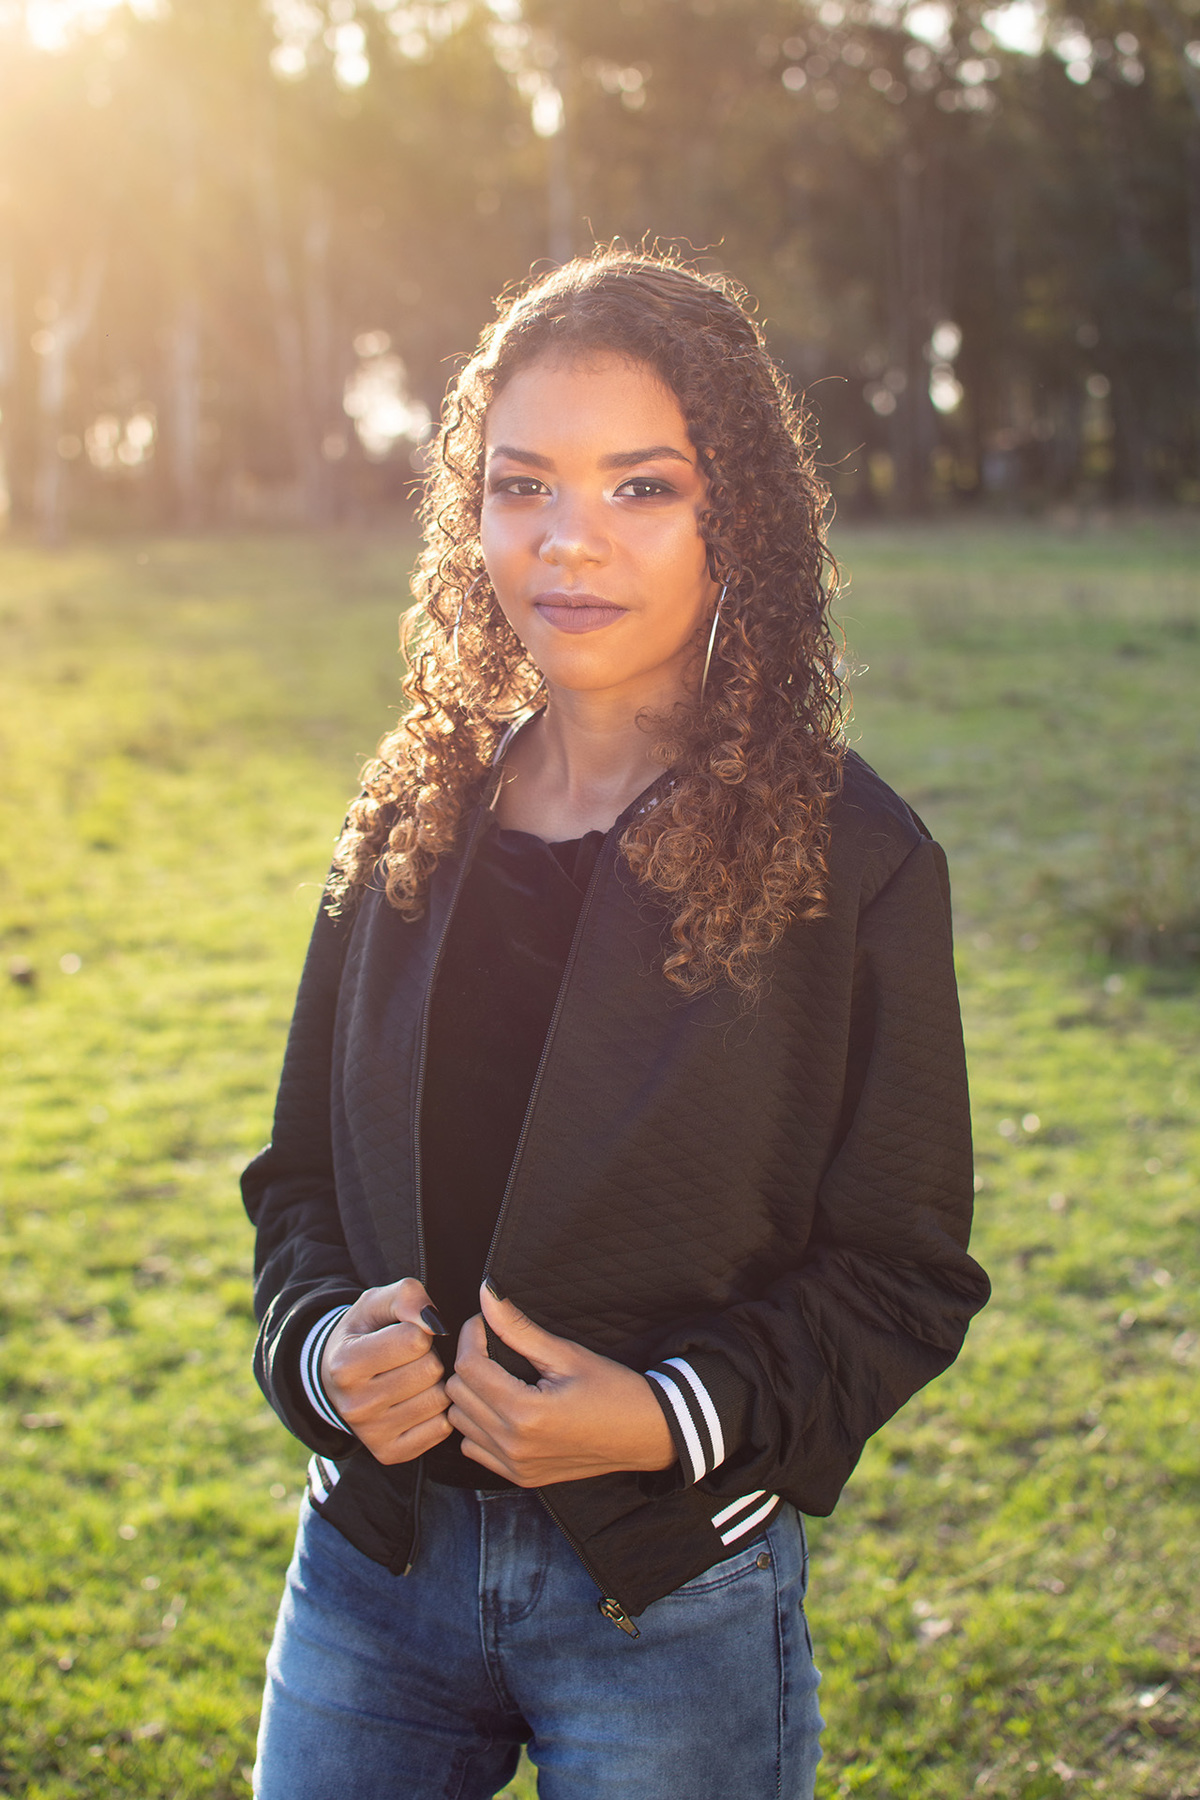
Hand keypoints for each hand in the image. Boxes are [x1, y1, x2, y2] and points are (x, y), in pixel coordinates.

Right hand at [320, 1277, 451, 1465]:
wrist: (338, 1380)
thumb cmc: (364, 1334)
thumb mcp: (377, 1303)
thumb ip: (407, 1296)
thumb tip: (435, 1323)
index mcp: (345, 1365)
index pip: (416, 1340)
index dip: (419, 1330)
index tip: (404, 1334)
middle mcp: (355, 1405)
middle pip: (430, 1370)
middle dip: (429, 1356)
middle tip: (409, 1358)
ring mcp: (372, 1434)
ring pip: (439, 1399)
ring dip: (436, 1383)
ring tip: (414, 1377)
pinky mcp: (390, 1454)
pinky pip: (442, 1427)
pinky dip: (438, 1411)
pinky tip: (418, 1400)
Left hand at [445, 1283, 675, 1486]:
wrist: (647, 1434)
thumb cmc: (614, 1390)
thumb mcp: (567, 1354)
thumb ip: (518, 1327)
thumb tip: (485, 1294)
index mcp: (526, 1413)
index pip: (468, 1366)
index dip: (471, 1336)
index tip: (487, 1324)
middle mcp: (514, 1445)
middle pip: (458, 1393)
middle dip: (471, 1363)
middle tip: (496, 1348)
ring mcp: (515, 1466)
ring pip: (460, 1421)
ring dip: (472, 1395)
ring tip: (500, 1377)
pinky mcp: (519, 1477)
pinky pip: (473, 1447)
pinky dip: (479, 1425)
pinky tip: (504, 1408)